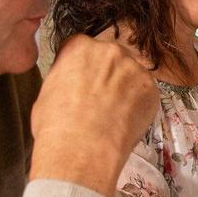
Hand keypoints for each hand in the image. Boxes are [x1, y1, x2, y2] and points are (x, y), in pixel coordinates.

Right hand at [30, 30, 157, 193]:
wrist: (80, 149)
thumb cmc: (55, 125)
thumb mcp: (46, 93)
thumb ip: (64, 80)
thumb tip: (70, 86)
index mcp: (79, 47)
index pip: (82, 48)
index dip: (82, 68)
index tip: (82, 83)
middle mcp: (109, 50)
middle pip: (110, 59)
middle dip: (107, 76)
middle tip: (100, 101)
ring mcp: (133, 68)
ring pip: (130, 76)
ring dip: (125, 90)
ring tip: (113, 116)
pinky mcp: (151, 88)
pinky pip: (145, 94)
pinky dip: (139, 106)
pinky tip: (125, 122)